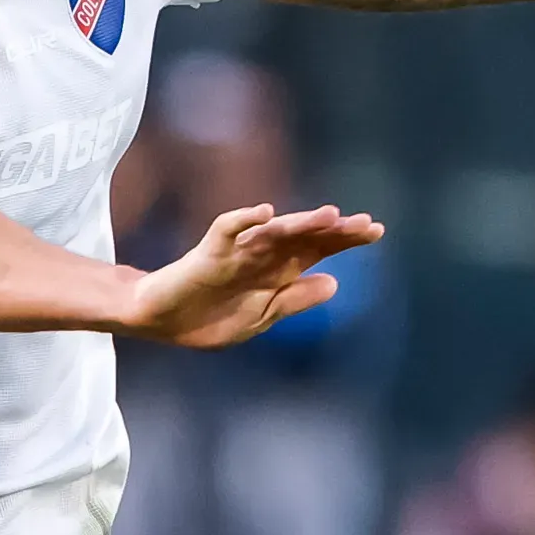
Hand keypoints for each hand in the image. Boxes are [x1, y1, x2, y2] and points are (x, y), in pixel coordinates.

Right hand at [115, 203, 381, 349]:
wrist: (159, 322)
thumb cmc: (208, 317)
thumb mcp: (260, 317)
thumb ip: (295, 300)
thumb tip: (335, 283)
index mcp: (277, 271)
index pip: (318, 248)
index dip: (346, 239)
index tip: (376, 230)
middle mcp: (262, 255)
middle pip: (303, 236)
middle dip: (334, 229)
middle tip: (365, 223)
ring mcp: (236, 252)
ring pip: (273, 232)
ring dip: (300, 222)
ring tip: (328, 216)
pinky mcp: (208, 254)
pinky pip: (226, 230)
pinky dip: (243, 220)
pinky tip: (264, 212)